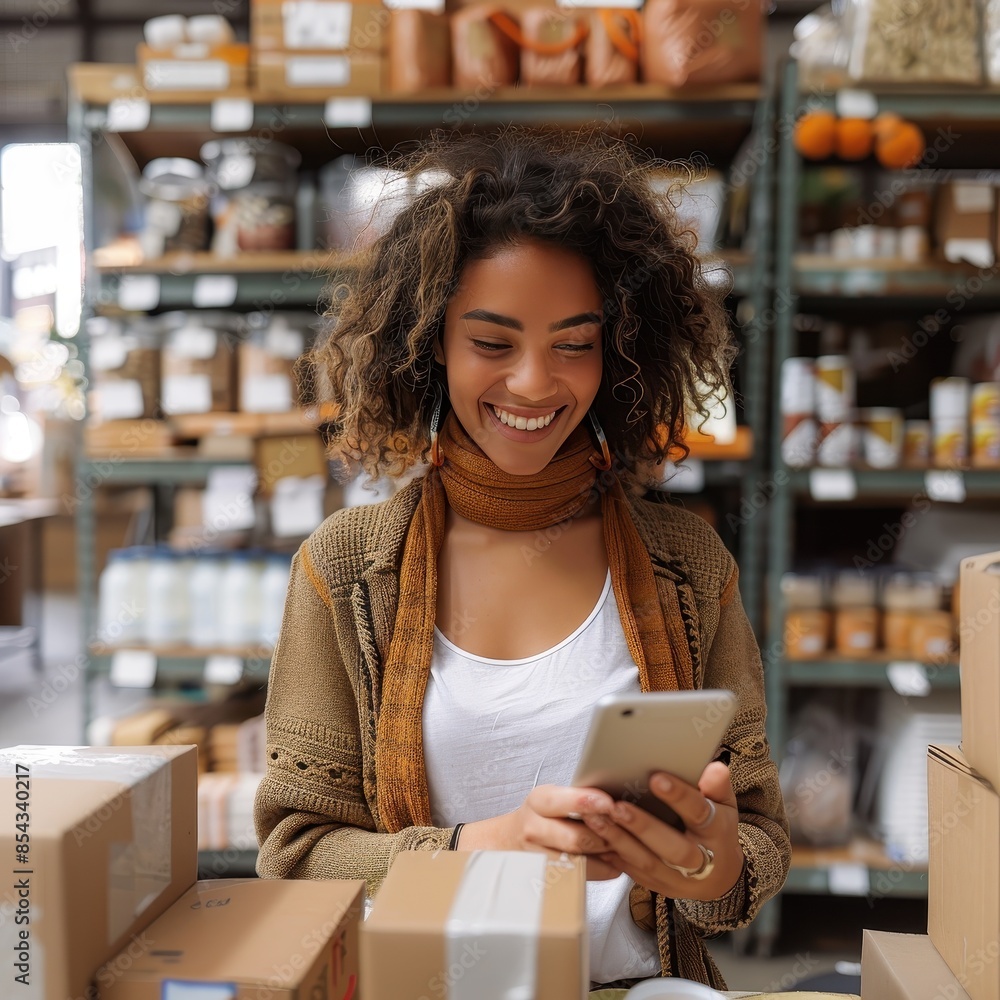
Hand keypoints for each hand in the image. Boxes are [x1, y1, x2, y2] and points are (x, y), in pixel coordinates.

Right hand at [457, 785, 623, 879]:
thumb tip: (616, 801)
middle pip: (577, 838)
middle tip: (626, 832)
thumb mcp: (552, 797)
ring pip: (580, 861)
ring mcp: (537, 856)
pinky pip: (579, 877)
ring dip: (606, 857)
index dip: (587, 803)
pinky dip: (601, 871)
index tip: (609, 803)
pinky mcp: (543, 877)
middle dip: (606, 837)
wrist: (507, 841)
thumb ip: (578, 798)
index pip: (562, 802)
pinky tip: (612, 864)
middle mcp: (534, 828)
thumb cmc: (540, 815)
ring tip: (623, 849)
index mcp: (539, 801)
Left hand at [580, 762, 743, 900]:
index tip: (656, 777)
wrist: (718, 878)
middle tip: (618, 806)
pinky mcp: (656, 885)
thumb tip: (714, 768)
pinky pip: (631, 871)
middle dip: (643, 827)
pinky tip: (593, 836)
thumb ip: (717, 786)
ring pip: (646, 862)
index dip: (679, 796)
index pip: (699, 813)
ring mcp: (676, 877)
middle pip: (672, 848)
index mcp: (716, 833)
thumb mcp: (724, 805)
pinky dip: (611, 854)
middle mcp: (699, 860)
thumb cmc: (716, 830)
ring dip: (619, 840)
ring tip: (596, 817)